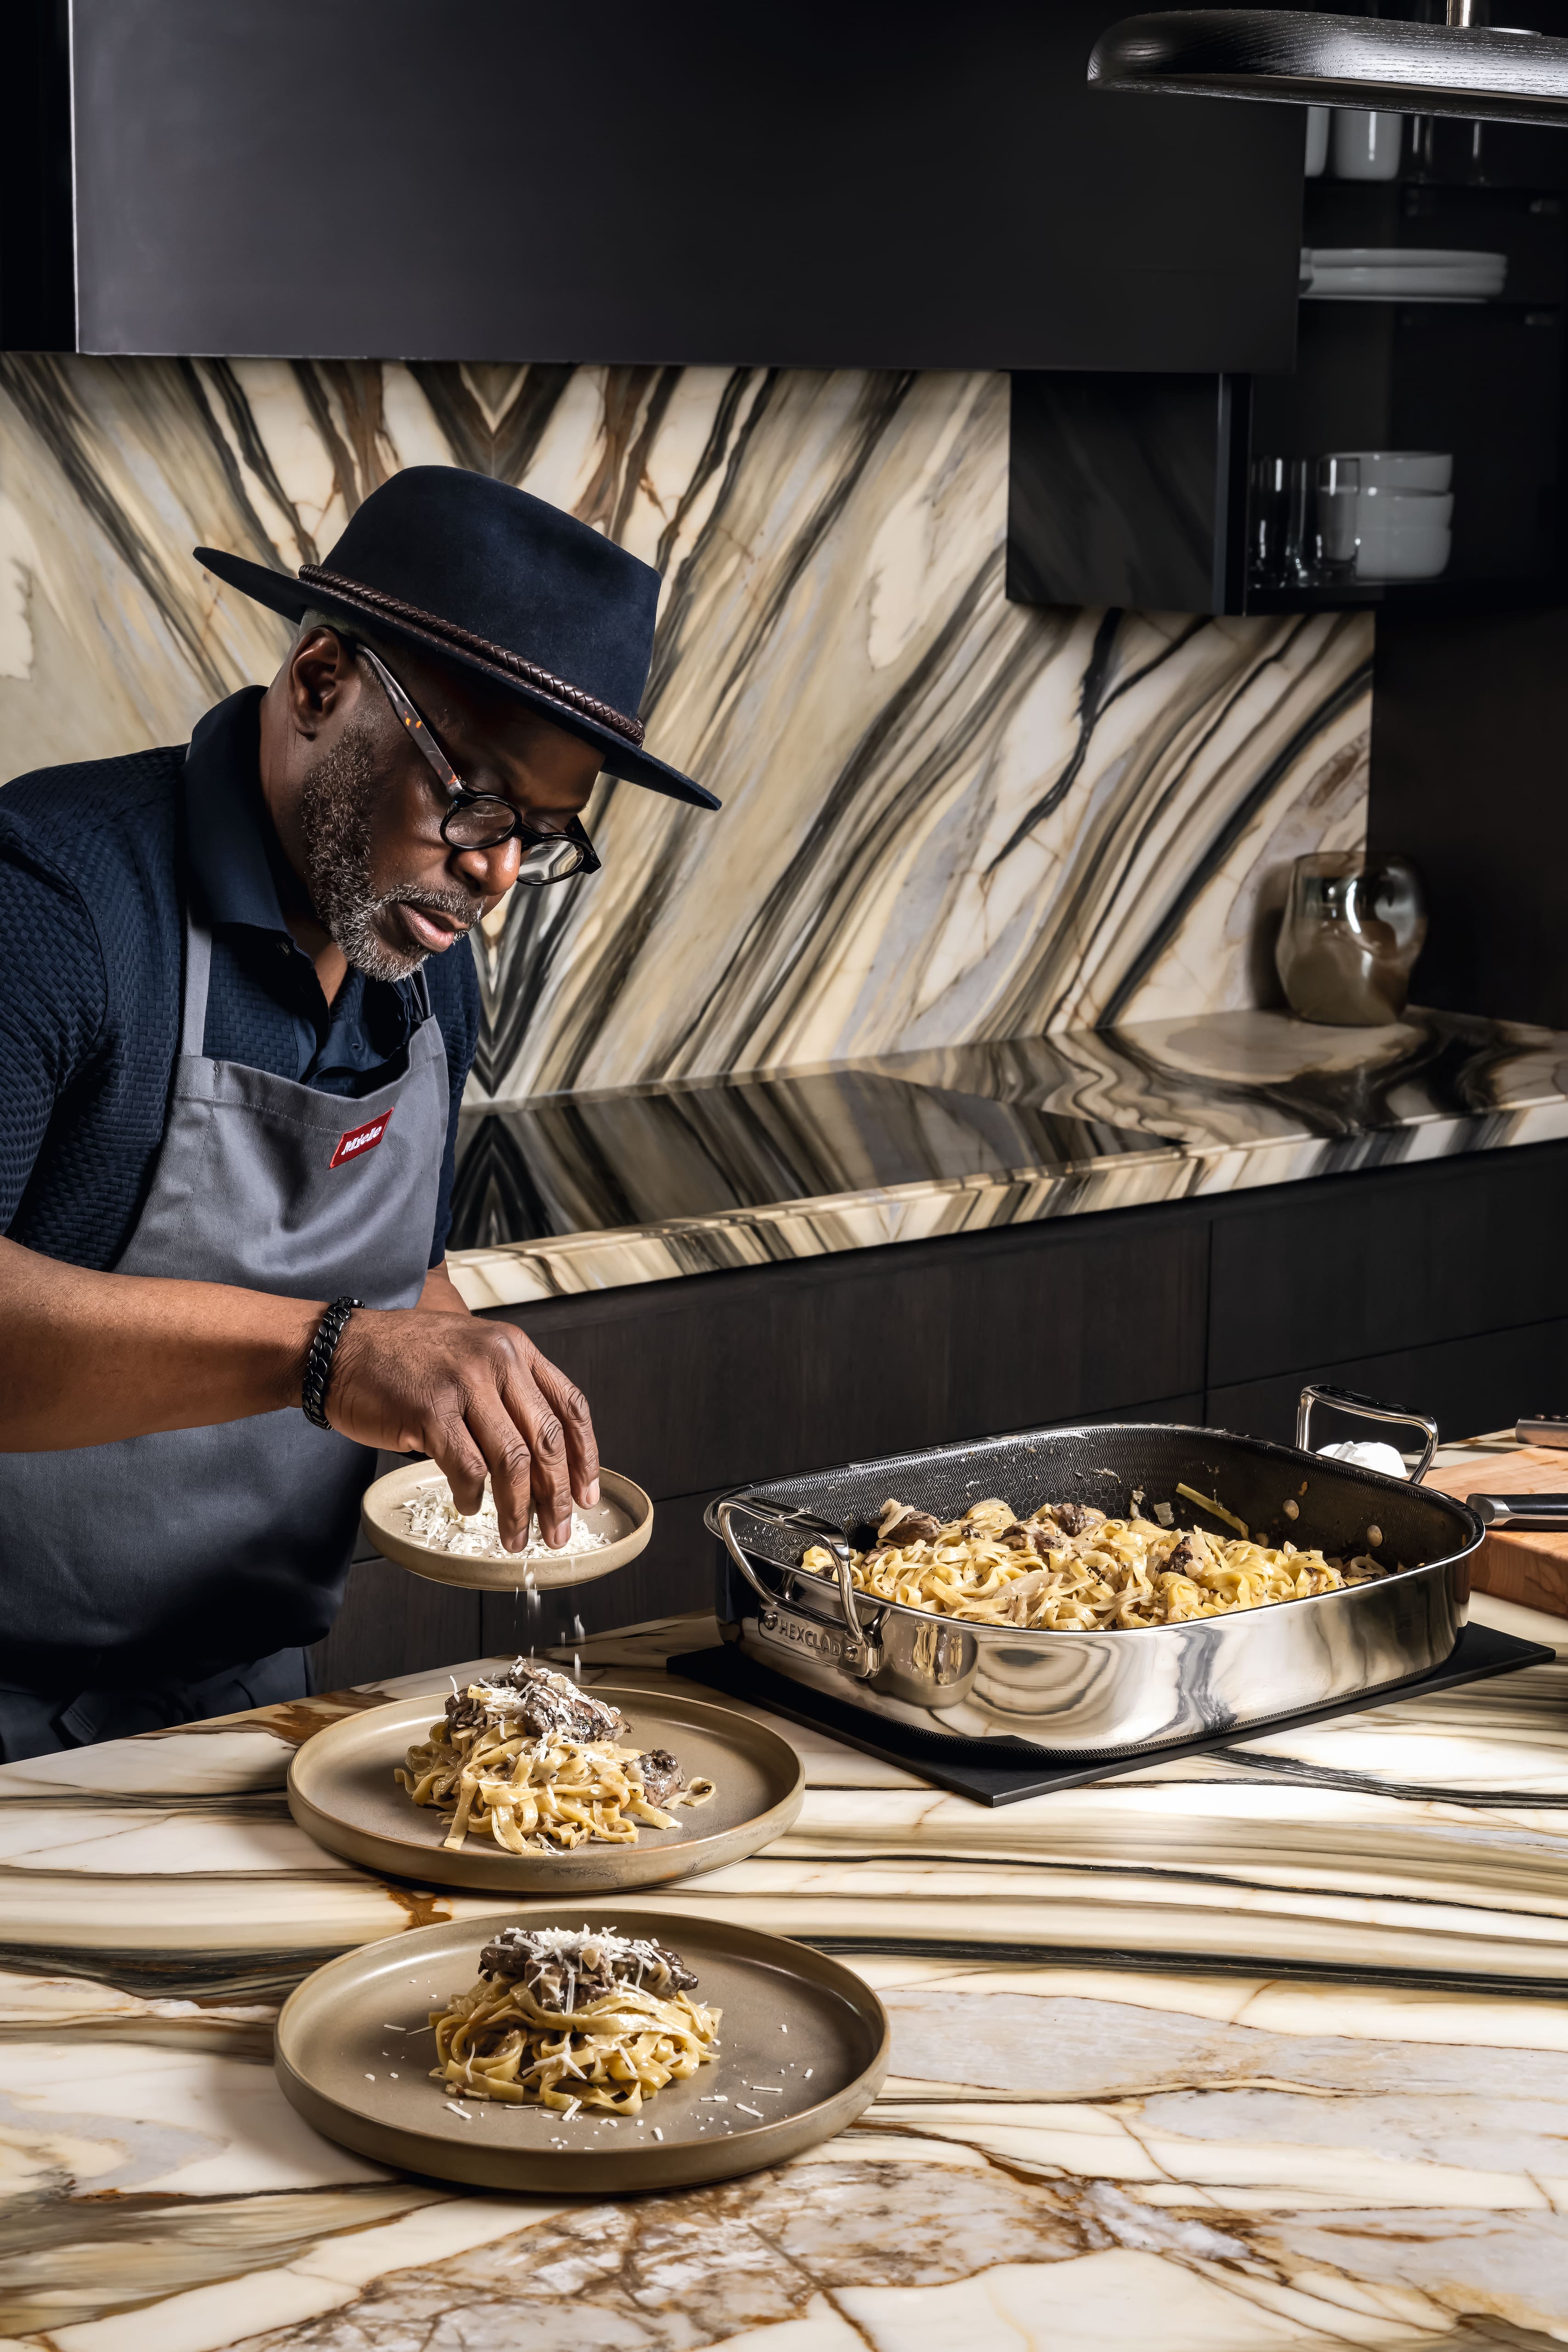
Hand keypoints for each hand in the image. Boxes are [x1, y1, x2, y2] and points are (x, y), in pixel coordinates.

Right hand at [325, 1308, 598, 1550]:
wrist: (339, 1349)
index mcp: (515, 1349)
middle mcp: (497, 1360)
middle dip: (558, 1495)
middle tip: (559, 1531)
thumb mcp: (470, 1356)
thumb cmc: (402, 1358)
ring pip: (511, 1459)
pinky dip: (472, 1495)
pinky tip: (469, 1507)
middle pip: (546, 1439)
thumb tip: (540, 1457)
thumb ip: (506, 1391)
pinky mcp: (431, 1408)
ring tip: (516, 1537)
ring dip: (518, 1508)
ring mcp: (464, 1382)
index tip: (588, 1495)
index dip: (584, 1457)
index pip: (569, 1407)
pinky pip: (467, 1466)